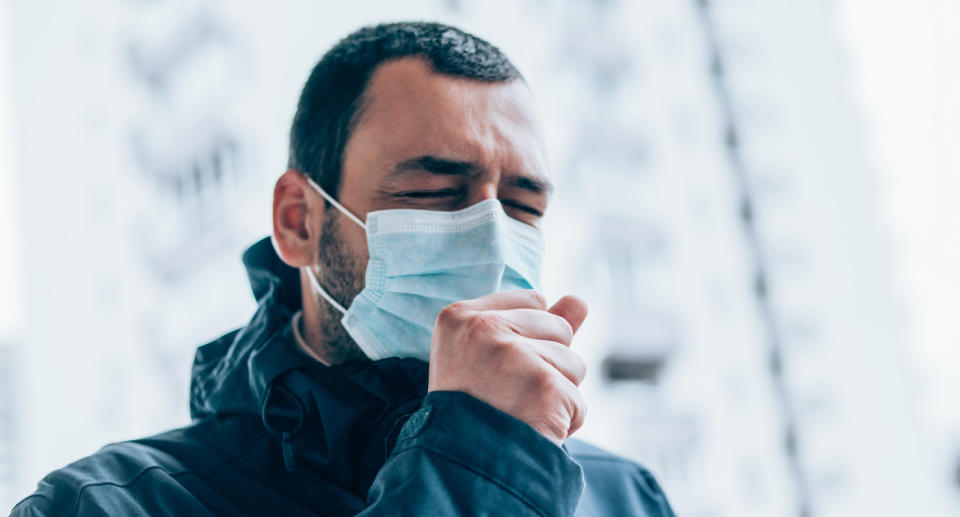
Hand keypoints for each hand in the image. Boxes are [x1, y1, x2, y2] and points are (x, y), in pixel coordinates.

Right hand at [428, 290, 588, 445]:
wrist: (457, 470)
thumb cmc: (472, 412)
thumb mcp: (486, 356)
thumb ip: (536, 322)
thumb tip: (580, 300)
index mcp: (459, 316)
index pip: (533, 300)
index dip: (529, 338)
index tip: (499, 369)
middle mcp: (483, 328)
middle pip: (559, 328)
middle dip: (547, 364)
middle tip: (507, 395)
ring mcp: (513, 356)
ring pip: (574, 364)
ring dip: (557, 395)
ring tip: (518, 413)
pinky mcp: (542, 386)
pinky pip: (577, 402)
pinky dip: (563, 424)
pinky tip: (531, 432)